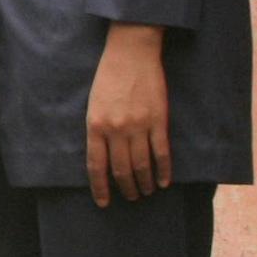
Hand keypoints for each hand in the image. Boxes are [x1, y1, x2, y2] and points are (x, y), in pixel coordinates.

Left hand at [86, 22, 169, 205]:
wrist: (131, 54)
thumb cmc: (108, 78)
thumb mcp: (93, 105)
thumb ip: (97, 131)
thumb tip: (103, 158)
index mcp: (95, 126)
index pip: (96, 166)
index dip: (100, 188)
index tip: (104, 202)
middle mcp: (116, 129)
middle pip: (121, 169)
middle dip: (125, 188)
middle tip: (131, 197)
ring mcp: (138, 126)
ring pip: (142, 165)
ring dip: (144, 183)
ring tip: (146, 192)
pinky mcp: (158, 121)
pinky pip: (161, 152)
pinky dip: (163, 170)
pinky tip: (163, 181)